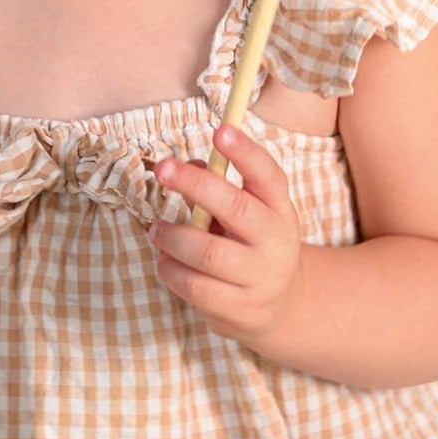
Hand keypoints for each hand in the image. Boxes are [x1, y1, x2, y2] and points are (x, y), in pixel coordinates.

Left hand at [147, 123, 304, 342]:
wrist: (281, 306)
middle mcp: (275, 241)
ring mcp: (260, 277)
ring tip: (156, 230)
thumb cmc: (251, 245)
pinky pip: (196, 287)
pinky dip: (171, 271)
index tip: (220, 130)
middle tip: (162, 169)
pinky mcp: (240, 309)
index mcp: (279, 209)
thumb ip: (216, 188)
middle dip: (196, 184)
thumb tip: (183, 165)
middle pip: (236, 208)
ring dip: (174, 237)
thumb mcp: (246, 213)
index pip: (268, 175)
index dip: (246, 152)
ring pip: (209, 253)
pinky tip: (164, 261)